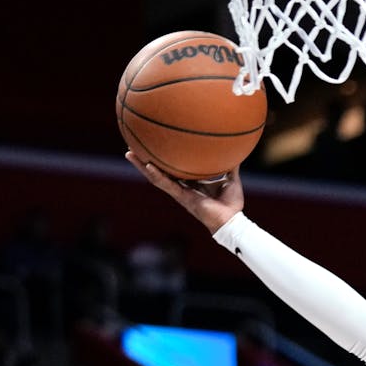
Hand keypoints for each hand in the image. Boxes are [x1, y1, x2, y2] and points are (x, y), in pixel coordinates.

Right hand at [124, 151, 244, 233]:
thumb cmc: (231, 204)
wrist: (231, 221)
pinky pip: (166, 185)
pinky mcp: (180, 197)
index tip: (155, 145)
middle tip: (133, 146)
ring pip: (156, 177)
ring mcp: (179, 192)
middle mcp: (181, 187)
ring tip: (130, 153)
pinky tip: (148, 166)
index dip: (164, 158)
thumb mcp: (231, 180)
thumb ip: (231, 167)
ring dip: (142, 166)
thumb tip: (236, 151)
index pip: (173, 168)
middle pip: (159, 171)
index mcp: (191, 182)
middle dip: (145, 160)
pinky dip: (157, 175)